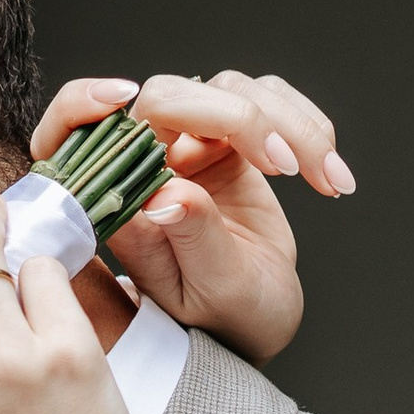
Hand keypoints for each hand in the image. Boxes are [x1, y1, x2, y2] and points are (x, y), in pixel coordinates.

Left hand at [32, 70, 353, 366]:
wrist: (259, 324)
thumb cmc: (222, 322)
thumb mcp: (209, 291)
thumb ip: (190, 240)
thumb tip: (166, 192)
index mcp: (119, 204)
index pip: (83, 135)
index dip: (83, 101)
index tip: (120, 96)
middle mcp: (147, 167)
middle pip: (172, 95)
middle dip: (238, 118)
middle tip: (285, 166)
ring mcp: (191, 145)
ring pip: (232, 90)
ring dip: (290, 126)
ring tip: (326, 181)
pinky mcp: (232, 138)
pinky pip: (269, 100)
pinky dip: (309, 128)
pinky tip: (330, 177)